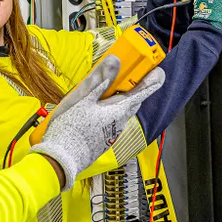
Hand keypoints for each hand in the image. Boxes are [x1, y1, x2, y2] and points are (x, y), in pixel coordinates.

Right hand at [31, 55, 164, 189]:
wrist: (62, 159)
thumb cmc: (71, 129)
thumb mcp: (83, 101)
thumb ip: (99, 82)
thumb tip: (114, 62)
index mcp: (116, 112)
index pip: (139, 95)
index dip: (149, 84)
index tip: (159, 75)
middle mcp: (118, 124)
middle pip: (132, 105)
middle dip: (136, 93)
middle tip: (136, 81)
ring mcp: (111, 134)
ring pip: (122, 115)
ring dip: (122, 104)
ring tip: (115, 94)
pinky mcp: (103, 142)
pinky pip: (113, 124)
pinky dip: (112, 114)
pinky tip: (100, 113)